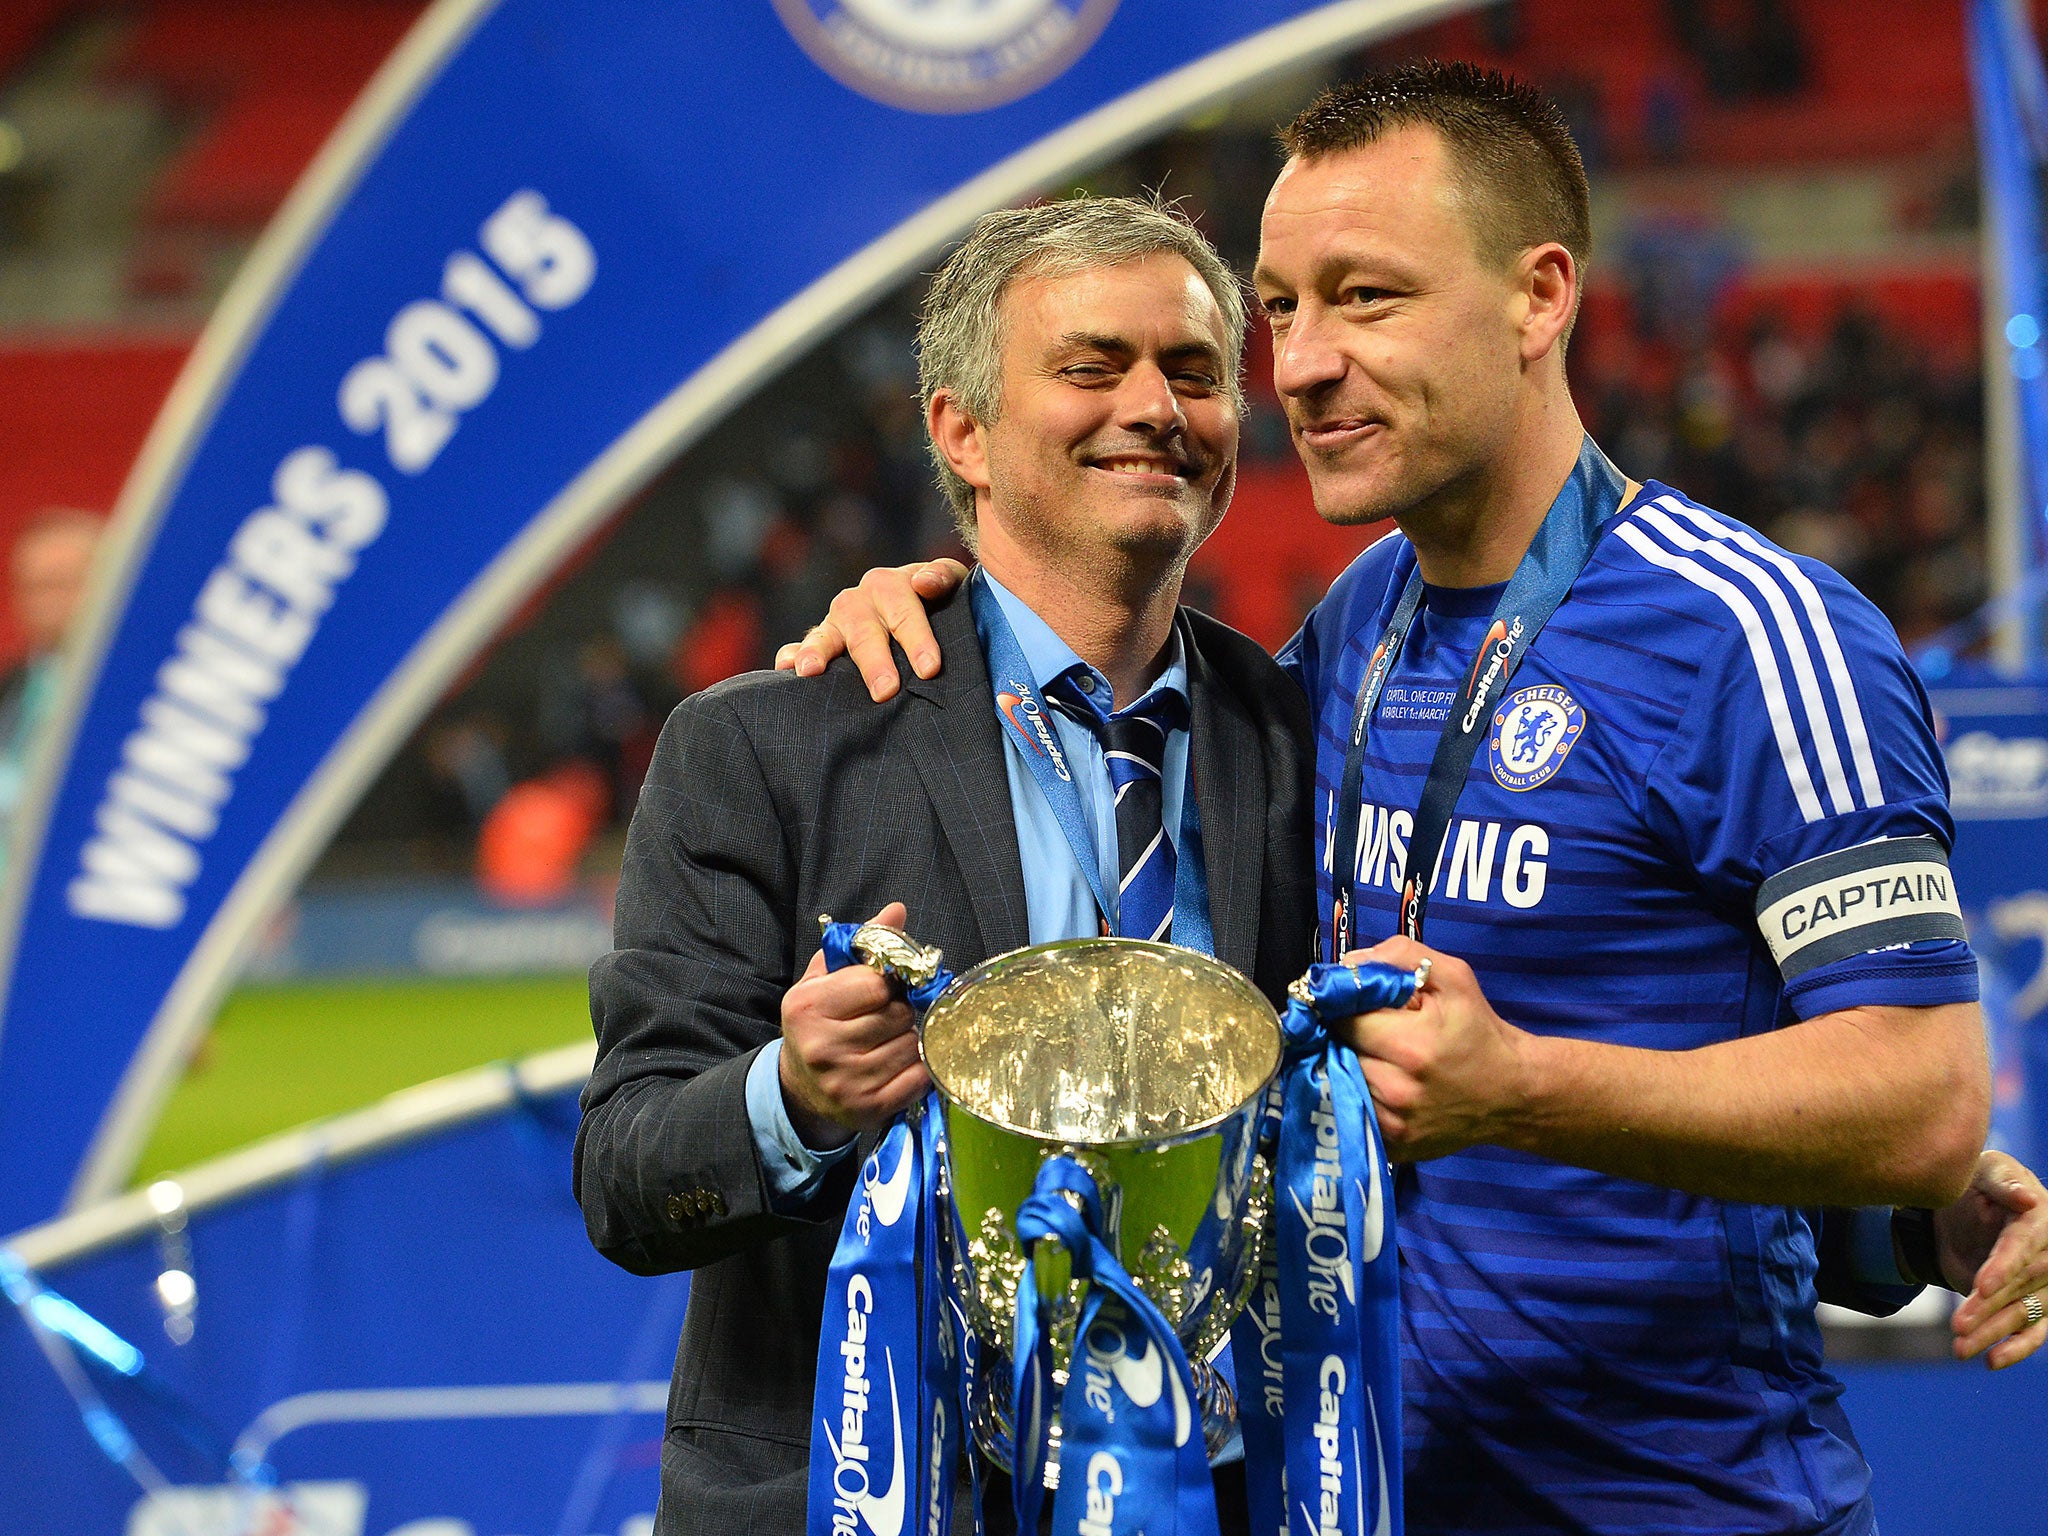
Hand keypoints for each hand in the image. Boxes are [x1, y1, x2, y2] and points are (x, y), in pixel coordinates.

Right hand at [773, 559, 969, 700]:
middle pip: (865, 632)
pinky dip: (790, 656)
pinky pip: (797, 648)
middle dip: (875, 661)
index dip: (917, 639)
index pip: (904, 611)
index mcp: (890, 585)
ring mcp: (835, 623)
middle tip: (886, 691)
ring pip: (824, 636)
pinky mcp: (818, 642)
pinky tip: (784, 669)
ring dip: (816, 652)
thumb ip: (942, 578)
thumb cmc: (938, 601)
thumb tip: (923, 582)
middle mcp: (858, 601)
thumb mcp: (949, 583)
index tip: (929, 668)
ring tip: (810, 670)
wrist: (917, 609)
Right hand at [778, 902, 931, 1144]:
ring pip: (912, 1045)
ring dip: (912, 1038)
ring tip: (894, 1038)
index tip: (887, 987)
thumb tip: (898, 910)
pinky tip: (903, 1062)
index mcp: (808, 1007)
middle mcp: (823, 1047)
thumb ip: (860, 943)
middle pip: (898, 1015)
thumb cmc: (817, 1024)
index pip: (876, 984)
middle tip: (891, 1015)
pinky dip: (920, 1066)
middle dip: (903, 1011)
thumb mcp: (825, 979)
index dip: (890, 983)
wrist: (800, 1089)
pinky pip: (919, 1078)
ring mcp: (846, 1082)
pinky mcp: (869, 1108)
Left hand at [1332, 936, 1532, 1161]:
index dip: (1345, 1005)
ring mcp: (1392, 1124)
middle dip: (1346, 1036)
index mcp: (1411, 1045)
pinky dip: (1357, 1095)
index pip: (1344, 1018)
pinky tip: (1381, 1083)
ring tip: (1377, 1055)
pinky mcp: (1392, 1147)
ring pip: (1341, 1082)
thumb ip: (1399, 957)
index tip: (1356, 1003)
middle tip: (1369, 1030)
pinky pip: (1353, 1113)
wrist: (1513, 1093)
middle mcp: (1397, 1090)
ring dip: (1349, 1065)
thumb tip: (1349, 964)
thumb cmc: (1479, 1030)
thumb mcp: (1453, 978)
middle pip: (1337, 1051)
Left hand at [1943, 1150, 2047, 1367]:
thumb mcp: (1985, 1171)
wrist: (1962, 1209)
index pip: (2023, 1246)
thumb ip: (2003, 1184)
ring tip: (1959, 1348)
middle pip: (2019, 1286)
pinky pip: (2031, 1332)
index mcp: (2041, 1221)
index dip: (2003, 1266)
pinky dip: (2014, 1349)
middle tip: (1956, 1324)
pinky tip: (1990, 1361)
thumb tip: (2029, 1199)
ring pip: (2020, 1314)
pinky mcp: (2029, 1303)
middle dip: (1988, 1307)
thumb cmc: (1977, 1181)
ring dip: (1991, 1333)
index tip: (1980, 1286)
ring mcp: (2042, 1284)